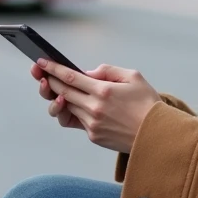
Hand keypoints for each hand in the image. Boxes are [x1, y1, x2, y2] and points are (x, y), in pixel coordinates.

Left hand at [35, 59, 161, 153]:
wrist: (157, 135)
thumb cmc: (148, 103)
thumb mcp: (133, 77)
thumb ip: (108, 71)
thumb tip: (87, 73)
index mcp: (103, 91)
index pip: (70, 77)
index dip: (52, 68)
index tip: (40, 61)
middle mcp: (94, 108)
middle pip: (62, 92)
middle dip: (49, 81)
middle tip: (40, 72)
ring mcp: (92, 124)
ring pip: (67, 107)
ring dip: (59, 97)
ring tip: (56, 88)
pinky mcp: (94, 136)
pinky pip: (77, 120)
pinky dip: (74, 110)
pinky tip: (75, 103)